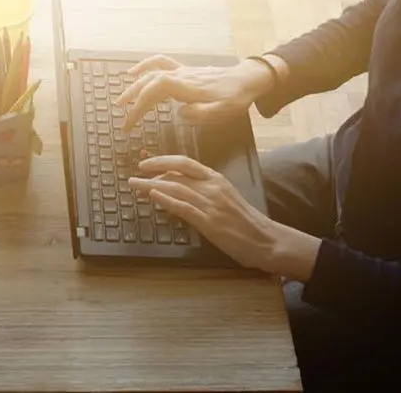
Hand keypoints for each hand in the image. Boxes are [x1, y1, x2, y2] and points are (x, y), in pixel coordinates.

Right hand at [114, 55, 274, 128]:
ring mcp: (181, 70)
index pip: (154, 91)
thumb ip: (201, 114)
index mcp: (186, 86)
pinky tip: (134, 72)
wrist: (247, 78)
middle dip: (132, 99)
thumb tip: (179, 113)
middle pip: (148, 82)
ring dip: (134, 85)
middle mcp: (180, 75)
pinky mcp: (185, 70)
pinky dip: (144, 66)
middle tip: (122, 118)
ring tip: (121, 100)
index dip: (138, 105)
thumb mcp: (223, 111)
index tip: (130, 122)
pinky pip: (160, 63)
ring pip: (151, 73)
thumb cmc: (236, 97)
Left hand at [128, 154, 274, 269]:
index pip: (185, 163)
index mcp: (217, 179)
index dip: (163, 161)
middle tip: (134, 176)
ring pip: (176, 188)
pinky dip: (167, 200)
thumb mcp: (226, 198)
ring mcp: (211, 204)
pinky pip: (184, 207)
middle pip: (176, 174)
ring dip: (151, 186)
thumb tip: (180, 189)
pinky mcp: (210, 222)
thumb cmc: (246, 222)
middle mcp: (212, 187)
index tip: (147, 164)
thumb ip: (205, 191)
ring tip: (135, 186)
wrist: (265, 240)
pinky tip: (154, 197)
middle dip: (152, 173)